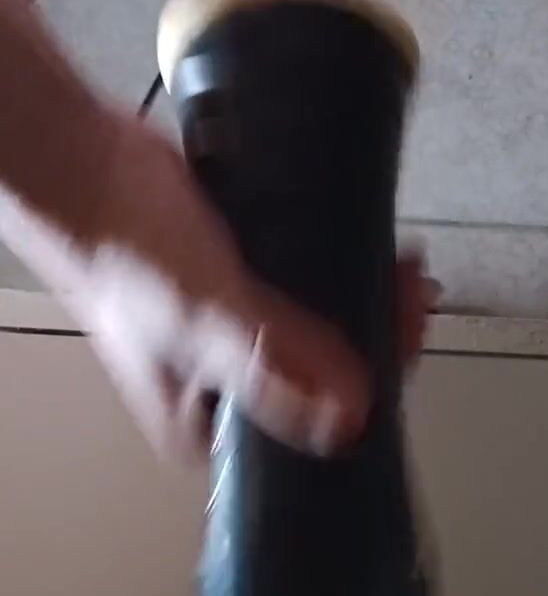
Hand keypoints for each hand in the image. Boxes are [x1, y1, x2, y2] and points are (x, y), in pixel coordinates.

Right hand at [0, 109, 433, 461]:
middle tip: (412, 297)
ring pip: (324, 336)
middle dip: (377, 342)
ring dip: (369, 307)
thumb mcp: (204, 317)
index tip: (404, 345)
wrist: (87, 164)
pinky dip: (347, 274)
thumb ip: (273, 364)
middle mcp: (226, 390)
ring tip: (404, 273)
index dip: (368, 396)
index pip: (309, 432)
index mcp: (206, 424)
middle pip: (325, 383)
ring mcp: (240, 337)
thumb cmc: (122, 249)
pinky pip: (314, 291)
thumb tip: (348, 415)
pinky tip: (376, 254)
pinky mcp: (249, 286)